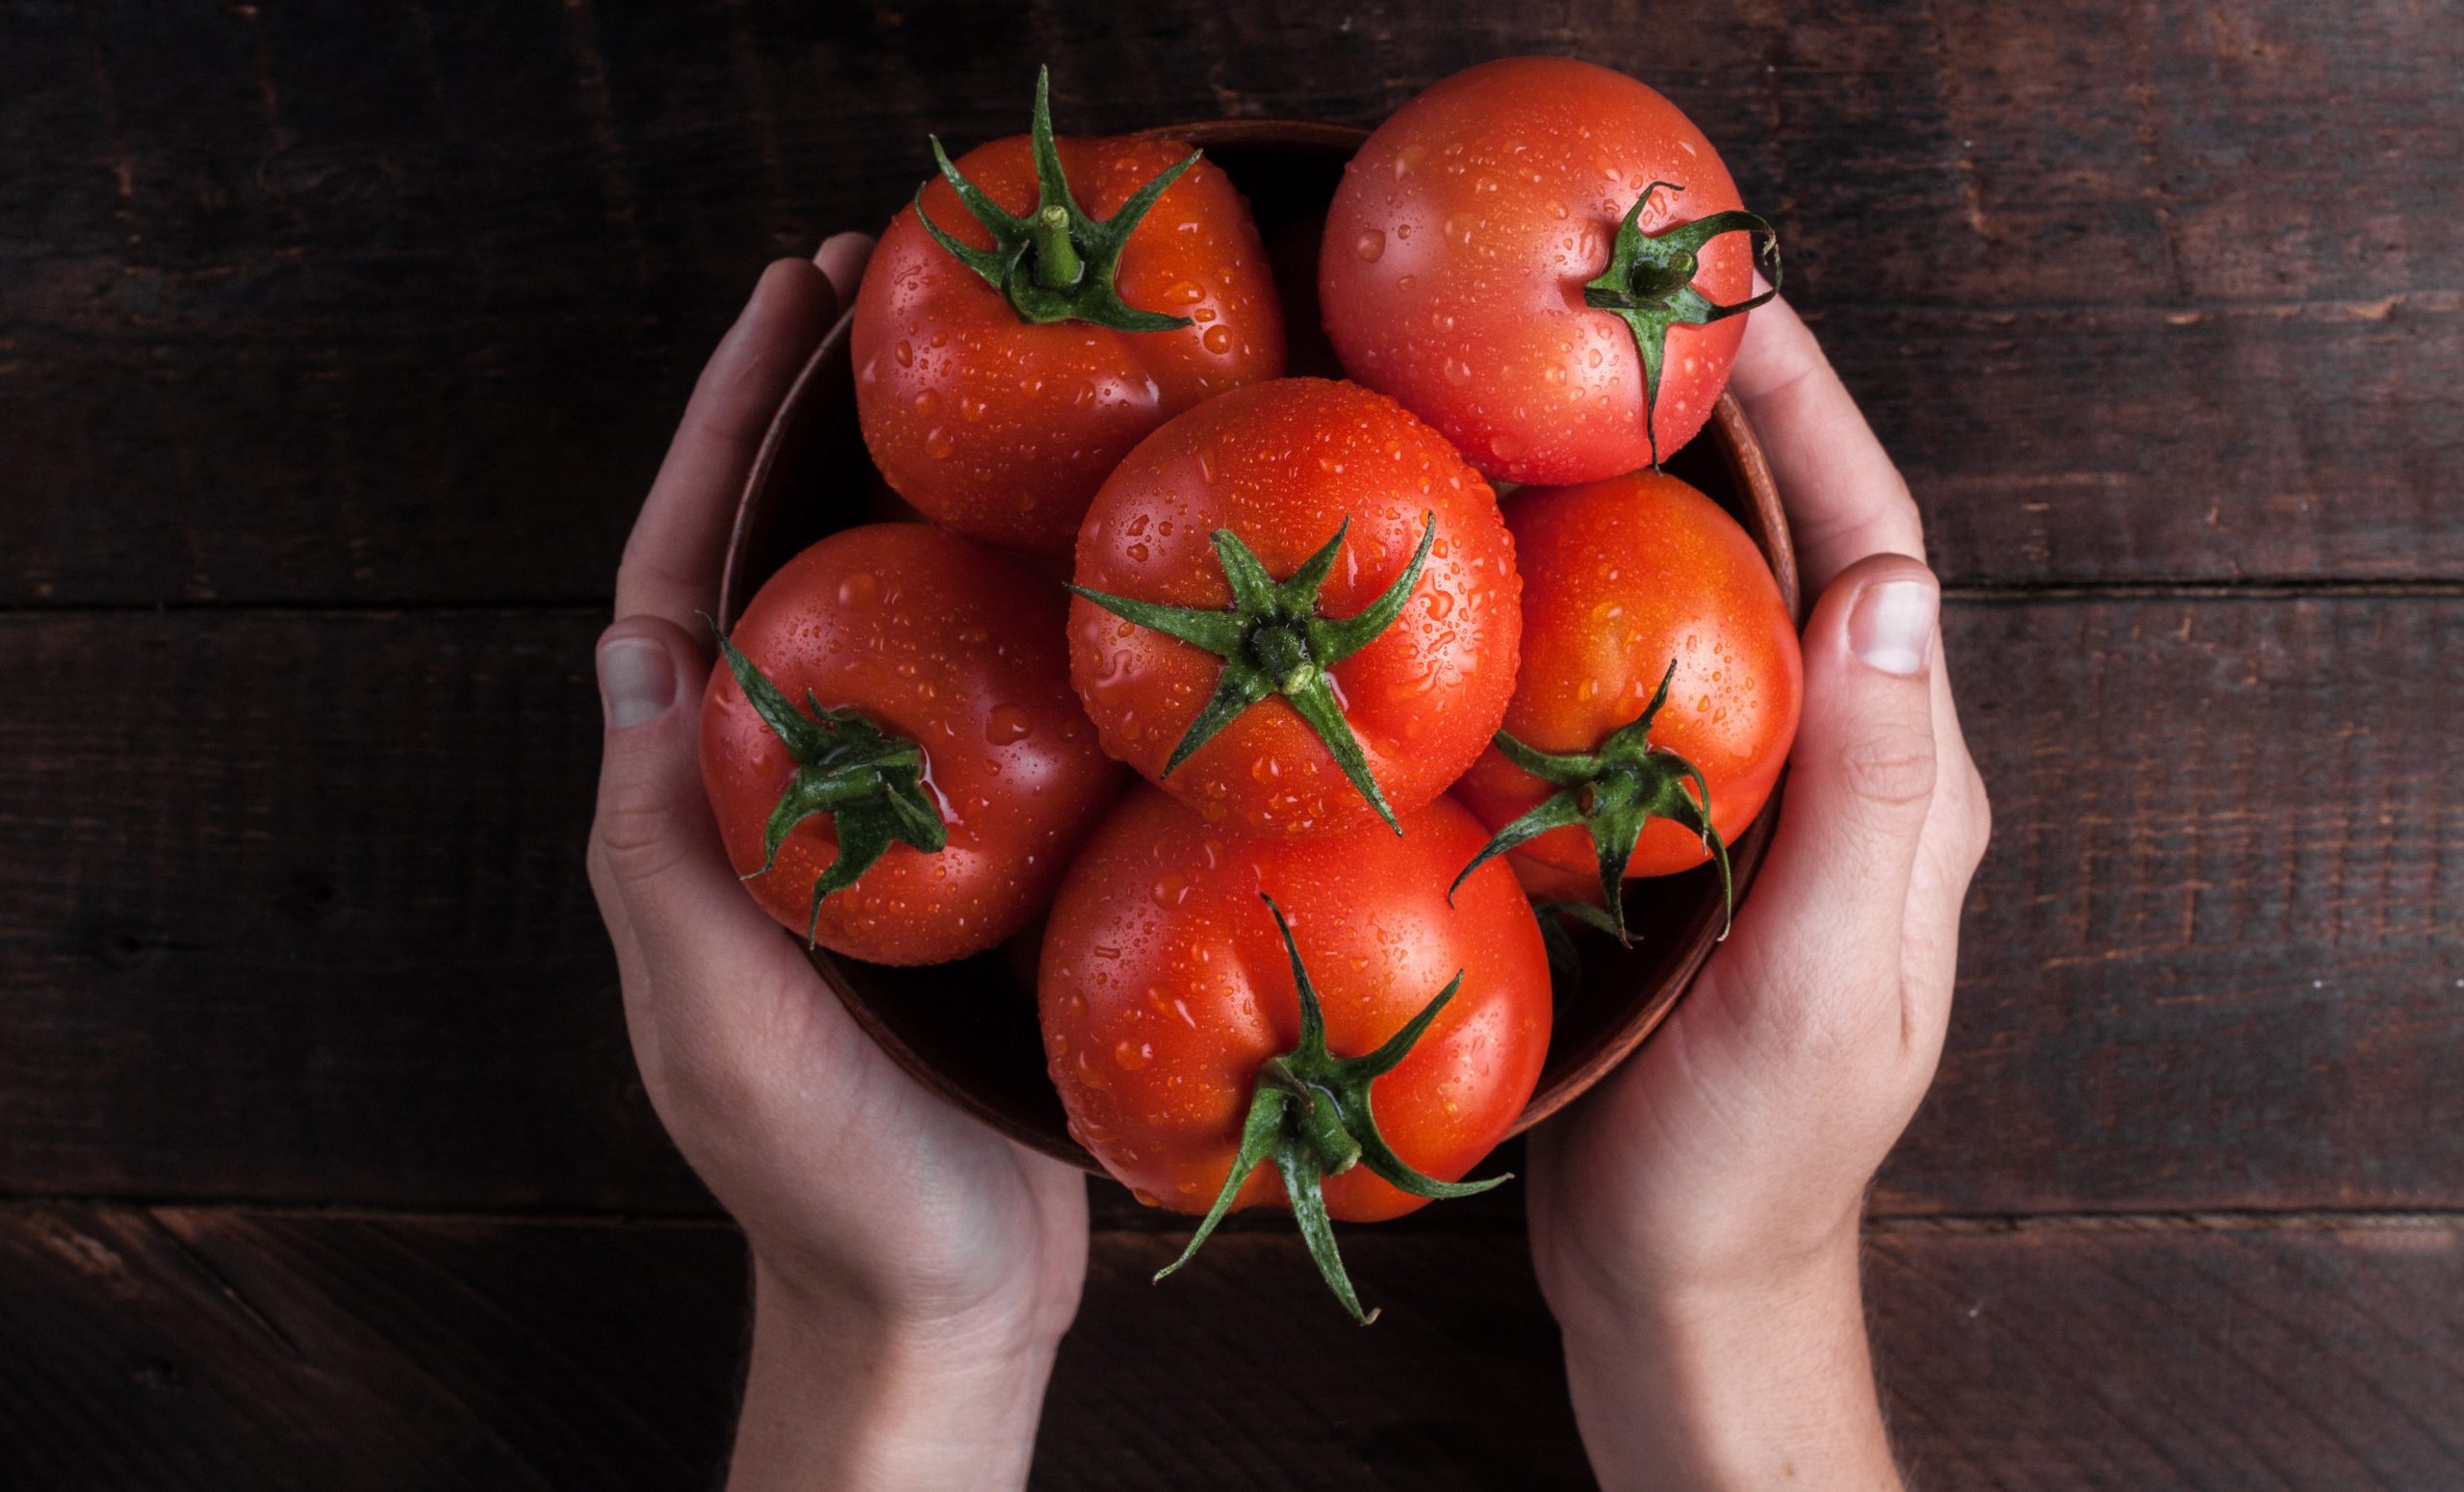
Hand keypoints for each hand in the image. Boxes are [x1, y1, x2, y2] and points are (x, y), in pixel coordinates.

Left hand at [586, 238, 1085, 1491]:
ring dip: (925, 495)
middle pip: (788, 568)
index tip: (788, 309)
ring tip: (999, 379)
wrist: (945, 1297)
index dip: (723, 437)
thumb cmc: (825, 1177)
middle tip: (894, 288)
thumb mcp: (717, 1014)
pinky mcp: (982, 864)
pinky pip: (992, 708)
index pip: (684, 582)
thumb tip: (635, 646)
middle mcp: (778, 795)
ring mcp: (882, 825)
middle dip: (822, 425)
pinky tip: (1093, 559)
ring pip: (892, 623)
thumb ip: (663, 847)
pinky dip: (1023, 614)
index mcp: (695, 811)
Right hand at [1526, 294, 1991, 1490]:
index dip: (1817, 420)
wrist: (1683, 1273)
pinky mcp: (1679, 839)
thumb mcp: (1819, 985)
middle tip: (1630, 313)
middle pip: (1805, 554)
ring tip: (1564, 396)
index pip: (1877, 556)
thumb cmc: (1746, 1157)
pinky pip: (1649, 681)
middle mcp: (1851, 775)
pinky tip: (1519, 565)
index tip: (1738, 303)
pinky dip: (1598, 596)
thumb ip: (1866, 798)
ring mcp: (1764, 806)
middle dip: (1737, 422)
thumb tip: (1894, 586)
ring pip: (1723, 607)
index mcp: (1908, 791)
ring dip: (1665, 494)